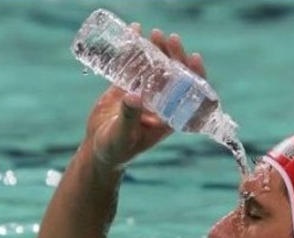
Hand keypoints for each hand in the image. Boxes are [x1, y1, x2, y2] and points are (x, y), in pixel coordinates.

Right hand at [84, 25, 206, 169]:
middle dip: (175, 56)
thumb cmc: (116, 150)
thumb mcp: (123, 136)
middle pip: (174, 76)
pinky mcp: (128, 85)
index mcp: (168, 118)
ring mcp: (145, 93)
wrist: (98, 149)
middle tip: (171, 39)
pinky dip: (135, 49)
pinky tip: (135, 31)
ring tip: (154, 33)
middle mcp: (161, 104)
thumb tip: (134, 96)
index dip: (195, 76)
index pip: (189, 95)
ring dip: (158, 49)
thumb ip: (129, 117)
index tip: (194, 58)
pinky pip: (134, 64)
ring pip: (156, 67)